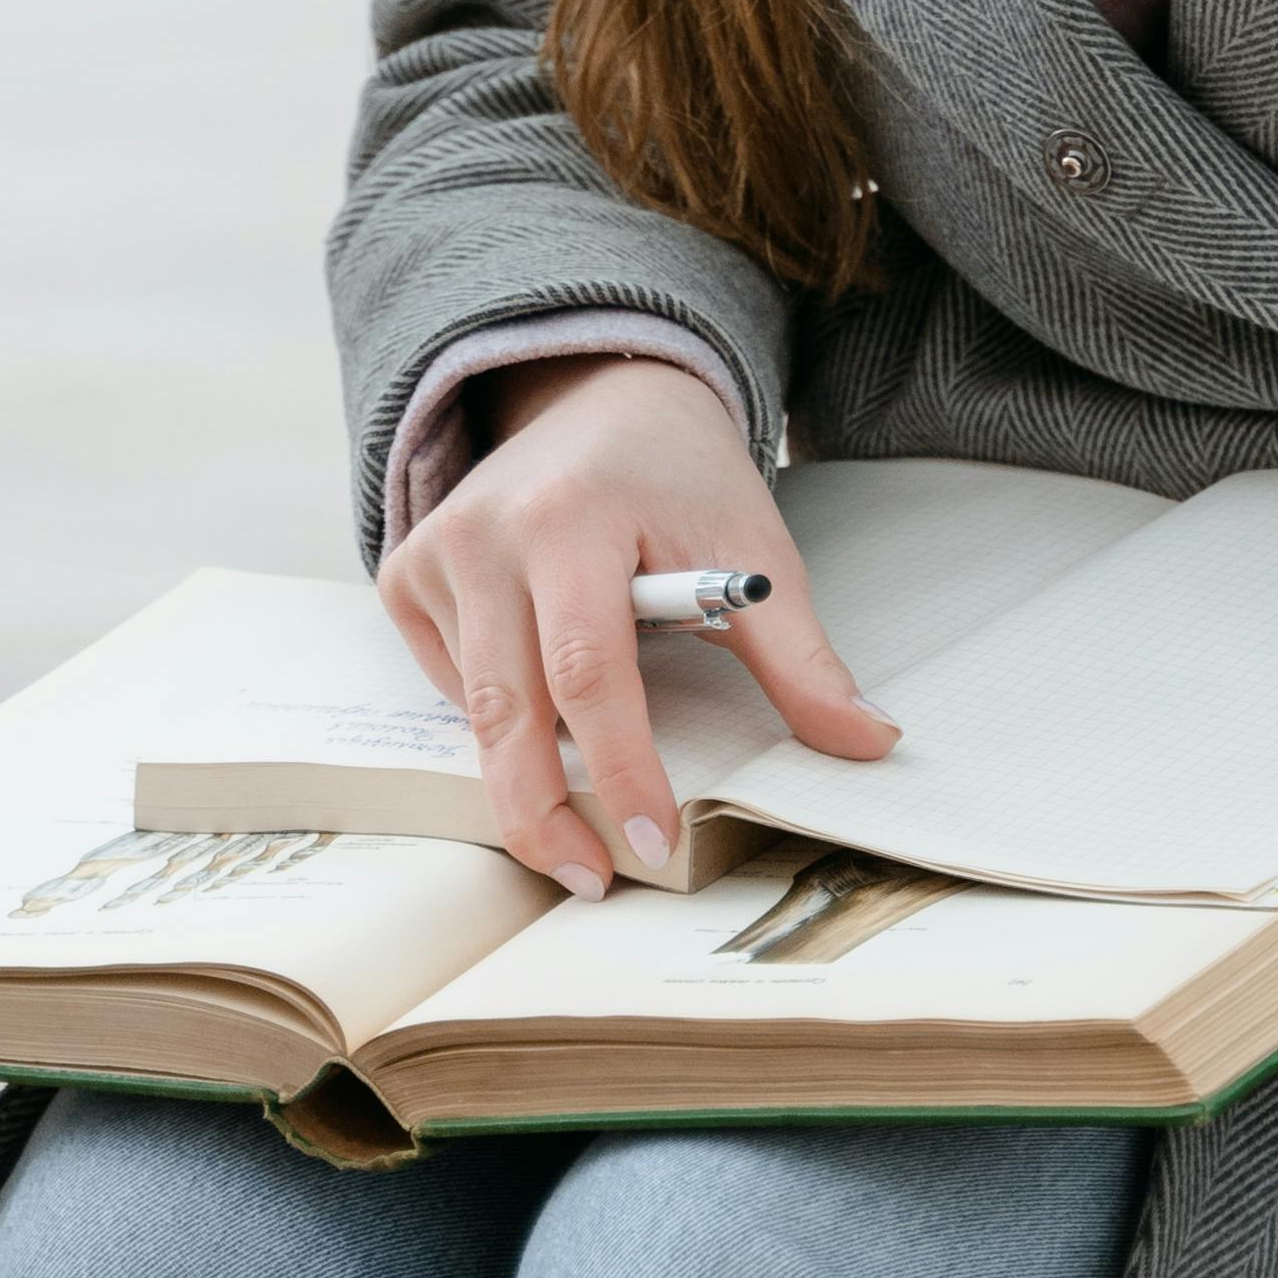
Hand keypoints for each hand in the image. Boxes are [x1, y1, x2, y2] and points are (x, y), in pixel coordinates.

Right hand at [378, 354, 893, 897]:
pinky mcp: (408, 574)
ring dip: (525, 774)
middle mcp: (489, 532)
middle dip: (545, 812)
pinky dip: (494, 716)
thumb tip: (869, 743)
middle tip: (593, 880)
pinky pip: (448, 682)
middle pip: (507, 707)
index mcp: (575, 517)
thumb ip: (802, 658)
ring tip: (576, 828)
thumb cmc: (681, 477)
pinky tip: (540, 707)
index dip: (622, 768)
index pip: (591, 671)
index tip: (655, 842)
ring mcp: (437, 552)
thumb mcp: (755, 552)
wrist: (604, 396)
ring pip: (475, 707)